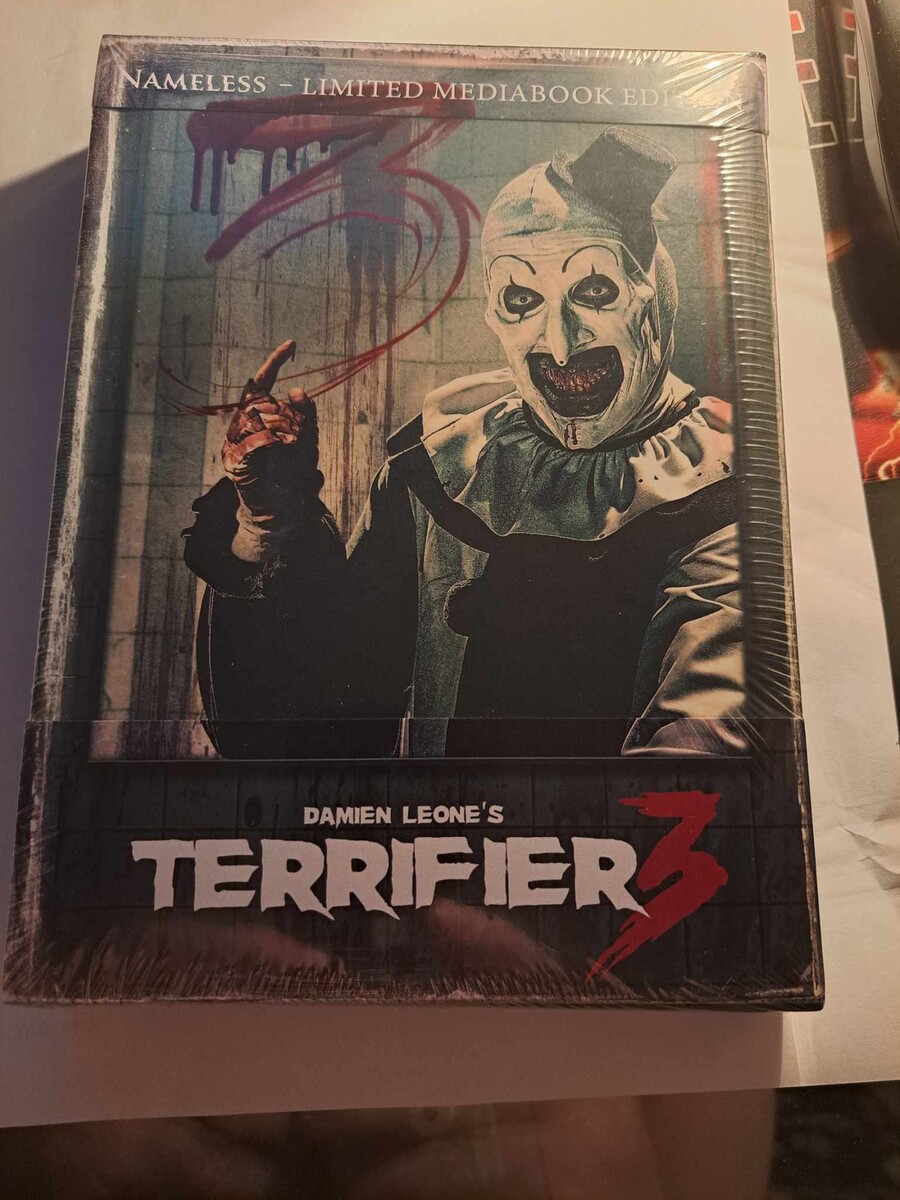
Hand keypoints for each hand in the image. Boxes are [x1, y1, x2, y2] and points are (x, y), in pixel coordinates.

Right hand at [221, 340, 321, 559]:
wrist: (279, 515)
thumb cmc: (292, 479)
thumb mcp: (308, 443)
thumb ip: (305, 416)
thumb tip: (297, 389)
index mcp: (259, 418)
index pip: (263, 383)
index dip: (275, 362)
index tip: (292, 344)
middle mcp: (243, 426)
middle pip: (267, 400)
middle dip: (291, 416)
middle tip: (300, 437)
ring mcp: (235, 443)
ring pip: (260, 417)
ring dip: (284, 432)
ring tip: (290, 451)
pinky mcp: (235, 461)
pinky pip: (255, 441)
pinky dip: (272, 445)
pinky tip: (278, 454)